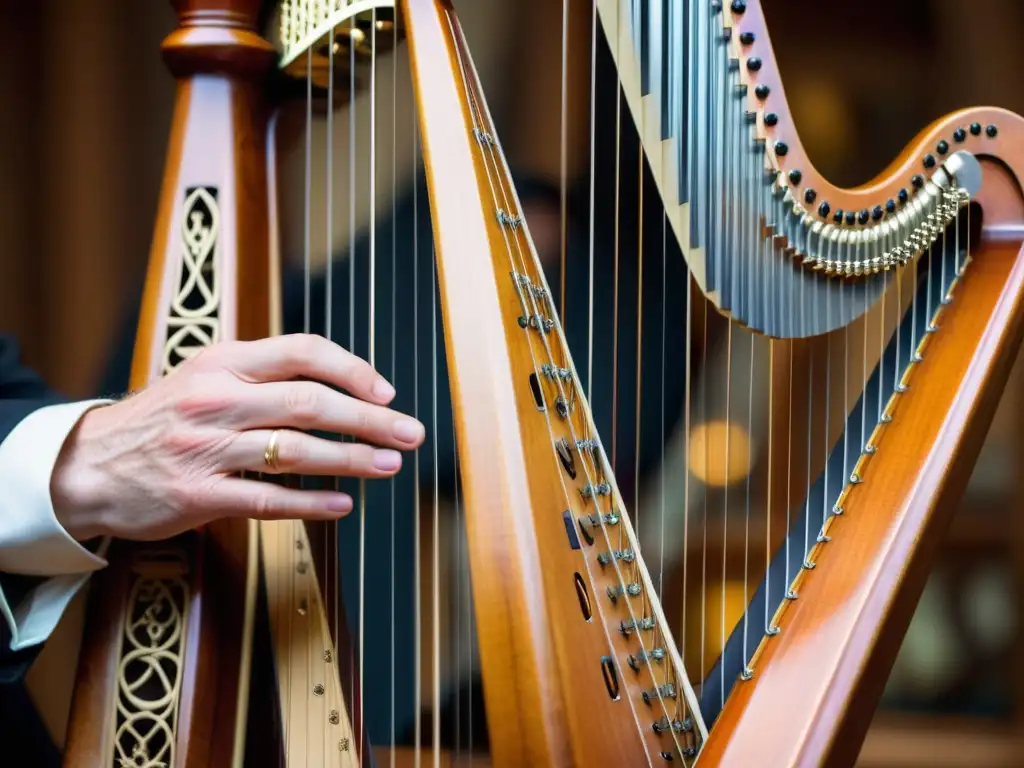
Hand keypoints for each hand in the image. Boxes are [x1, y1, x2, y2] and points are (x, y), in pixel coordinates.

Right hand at [50, 334, 424, 541]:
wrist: (84, 466)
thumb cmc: (160, 420)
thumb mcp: (202, 377)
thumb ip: (261, 375)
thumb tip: (337, 384)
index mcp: (222, 363)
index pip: (302, 351)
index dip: (352, 370)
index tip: (386, 392)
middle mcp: (215, 400)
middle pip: (309, 402)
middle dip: (369, 419)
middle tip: (410, 433)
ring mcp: (205, 449)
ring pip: (295, 451)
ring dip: (351, 459)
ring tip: (389, 465)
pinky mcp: (196, 496)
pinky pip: (266, 499)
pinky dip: (311, 503)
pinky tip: (342, 504)